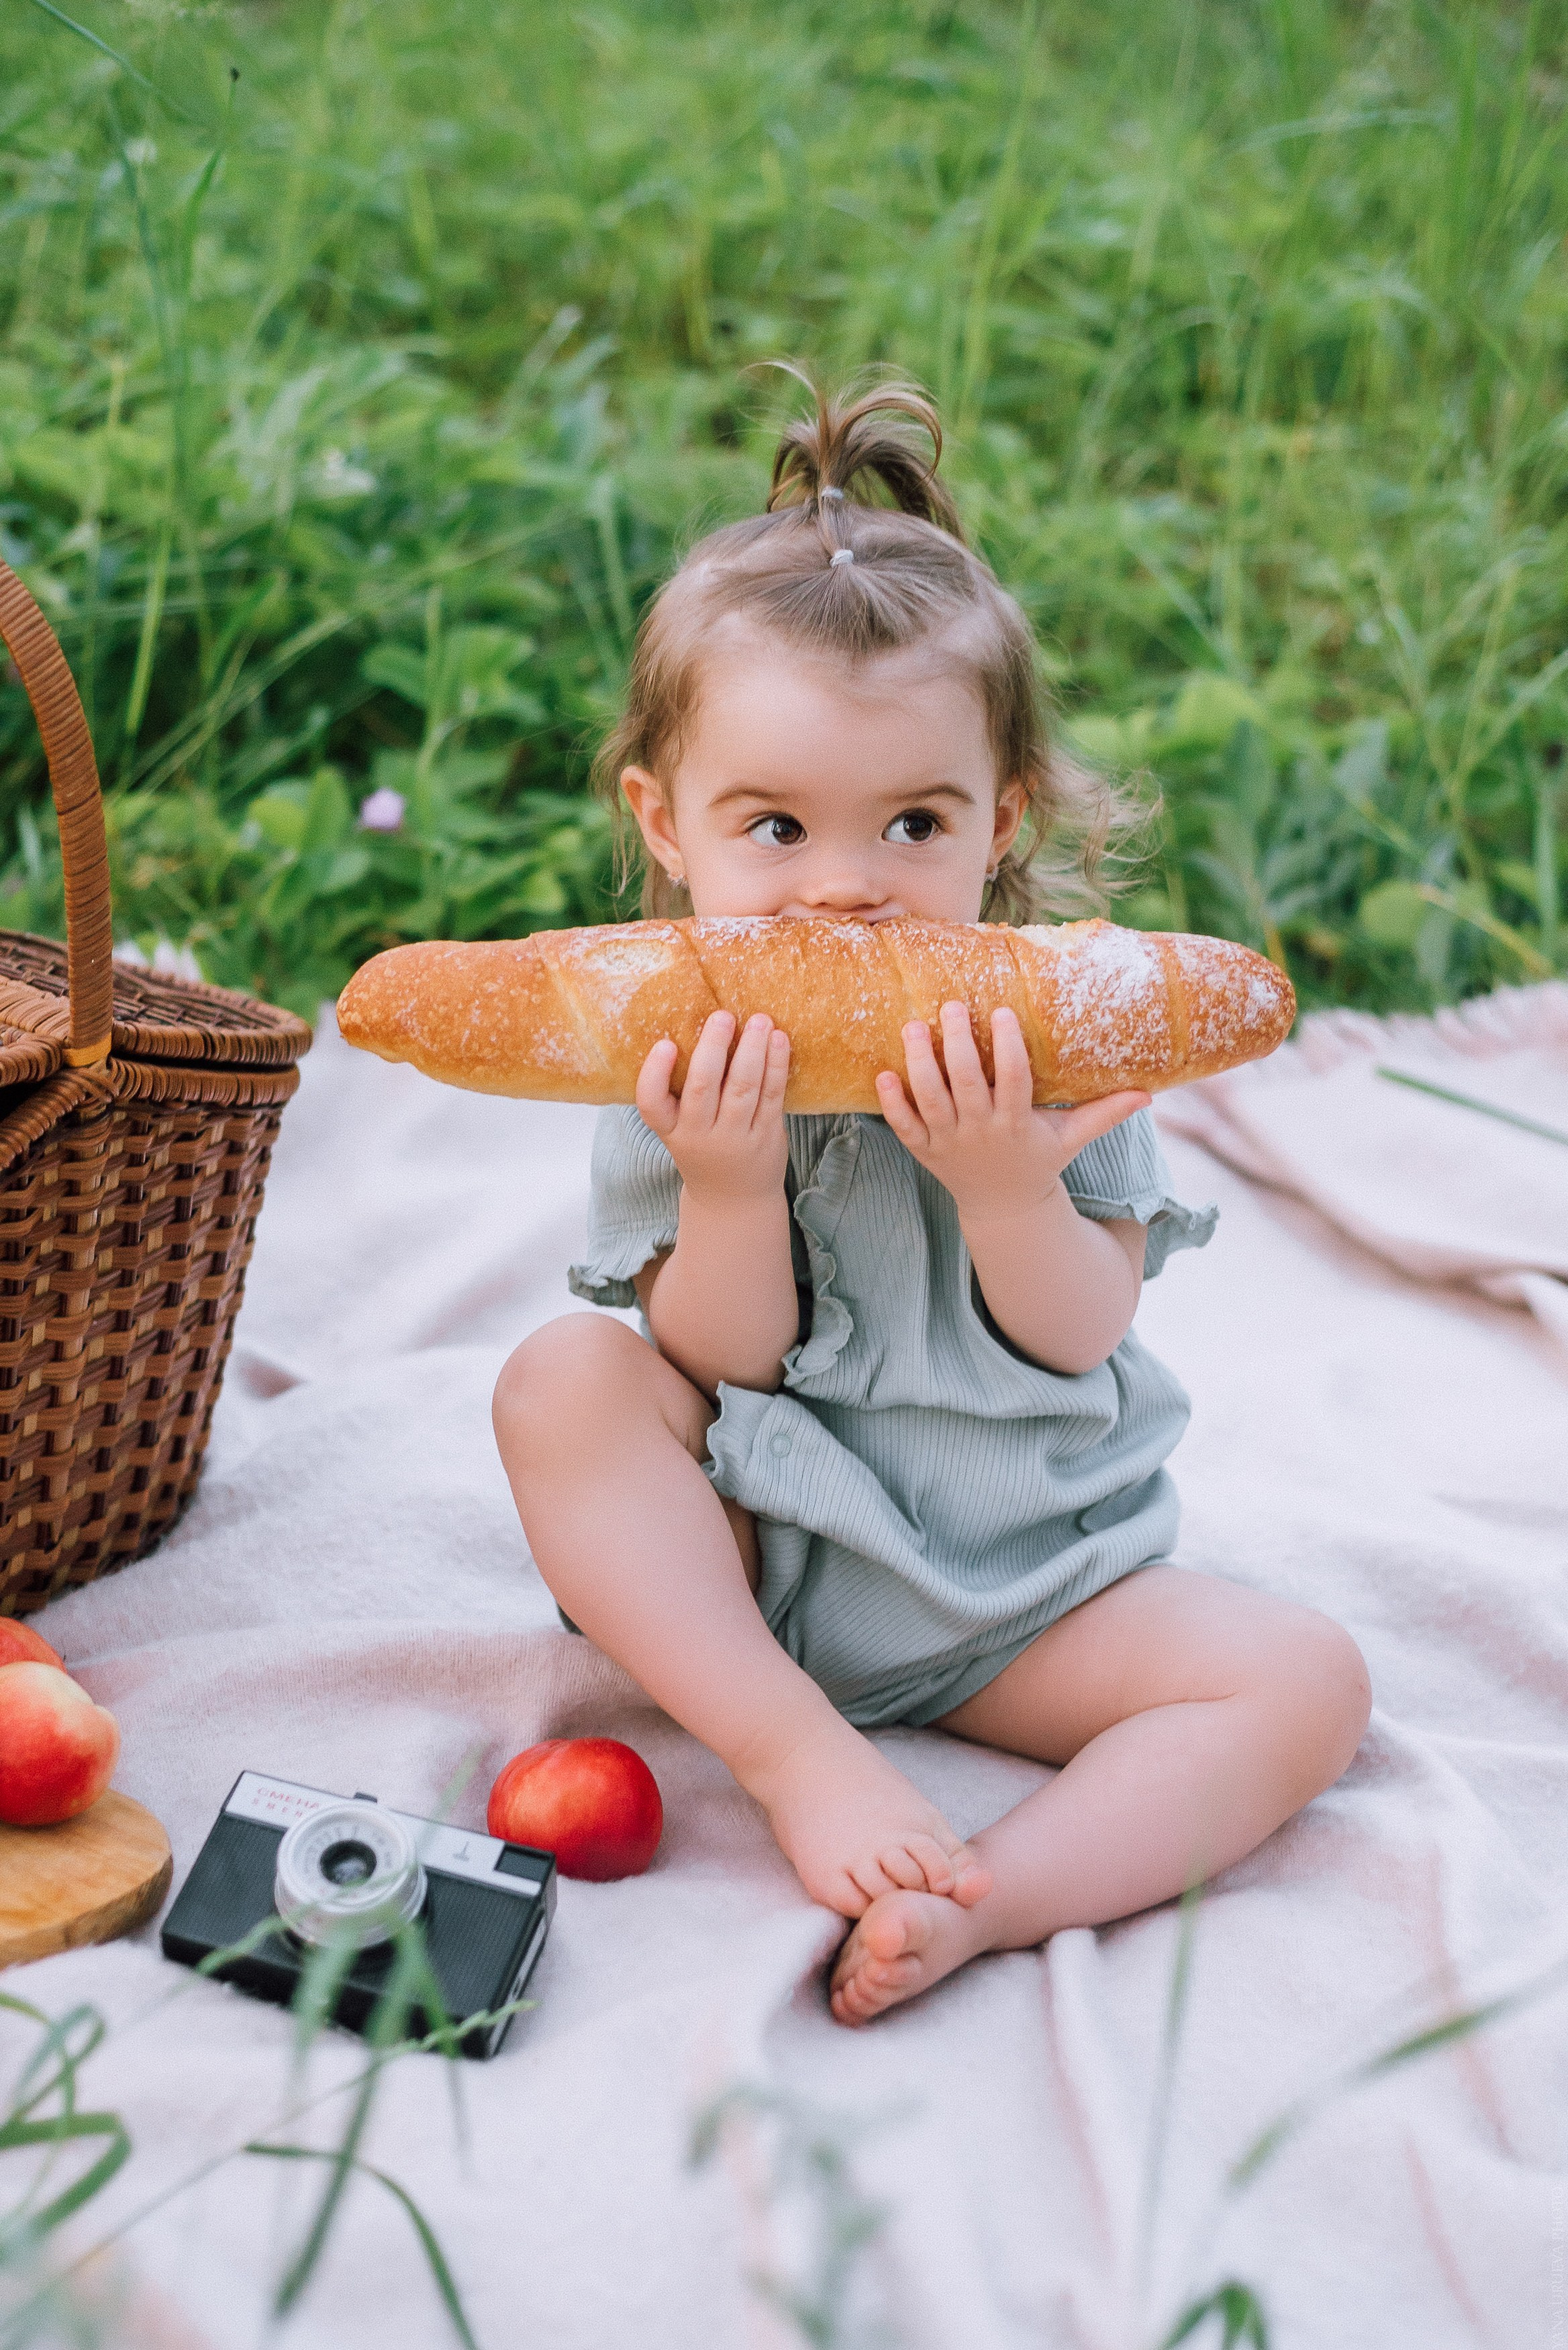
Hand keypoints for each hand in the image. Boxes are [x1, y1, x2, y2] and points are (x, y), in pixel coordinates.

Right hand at [637, 1011, 790, 1204]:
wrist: (733, 1200)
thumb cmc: (704, 1150)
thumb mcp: (682, 1129)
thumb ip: (684, 1092)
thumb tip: (704, 1029)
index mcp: (672, 1130)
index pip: (651, 1105)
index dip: (655, 1073)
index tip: (665, 1044)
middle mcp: (700, 1136)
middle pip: (702, 1089)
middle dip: (713, 1049)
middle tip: (722, 1016)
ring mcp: (735, 1138)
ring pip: (743, 1089)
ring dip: (752, 1050)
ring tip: (758, 1020)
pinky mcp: (767, 1135)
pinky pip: (772, 1096)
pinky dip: (776, 1065)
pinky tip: (778, 1040)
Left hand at [875, 1003, 1149, 1226]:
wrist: (1004, 1209)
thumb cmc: (1039, 1161)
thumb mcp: (1072, 1140)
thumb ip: (1106, 1114)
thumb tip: (1150, 1094)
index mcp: (1016, 1125)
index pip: (1013, 1081)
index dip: (1007, 1048)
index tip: (1002, 1013)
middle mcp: (980, 1132)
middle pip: (965, 1085)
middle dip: (956, 1045)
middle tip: (951, 1006)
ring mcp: (948, 1143)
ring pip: (929, 1100)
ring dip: (918, 1063)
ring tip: (913, 1026)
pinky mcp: (924, 1151)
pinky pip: (903, 1127)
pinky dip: (891, 1103)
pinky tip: (882, 1072)